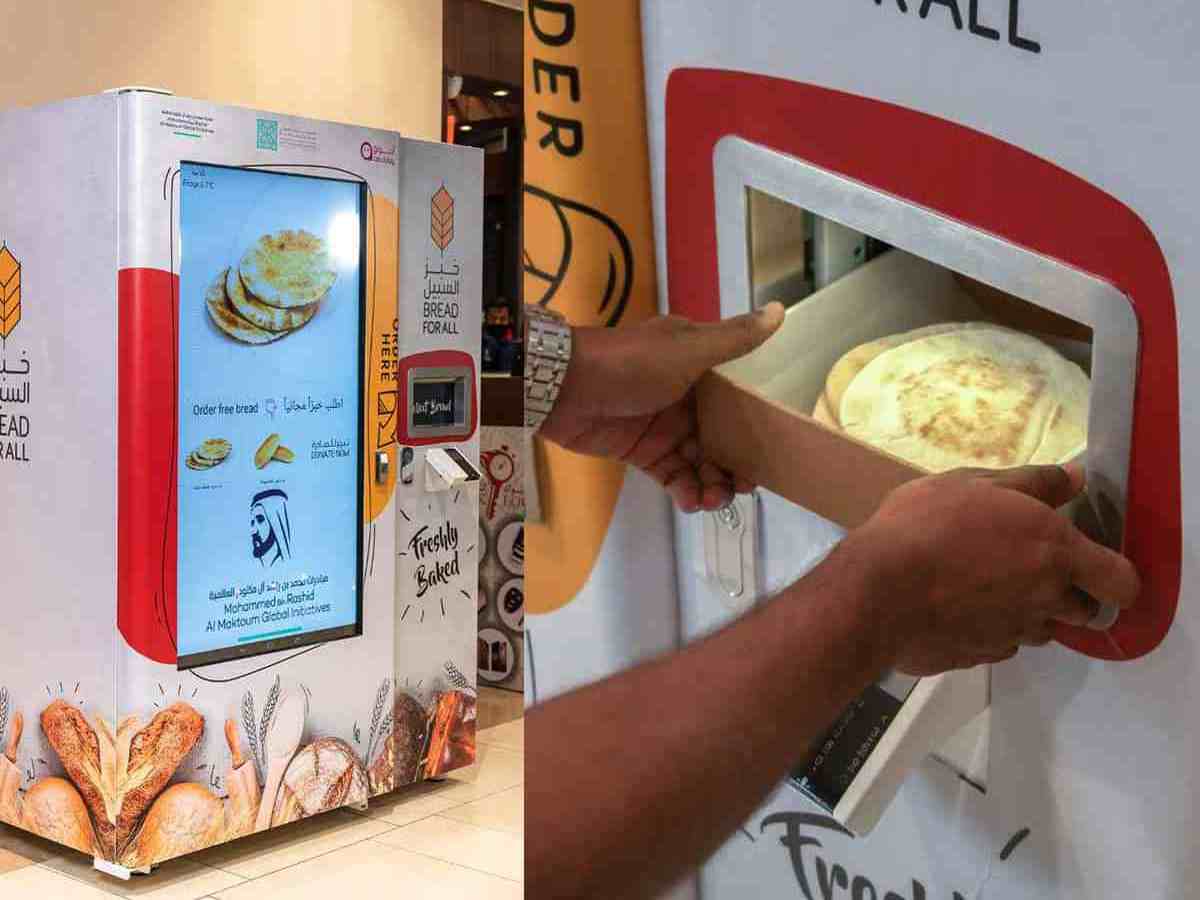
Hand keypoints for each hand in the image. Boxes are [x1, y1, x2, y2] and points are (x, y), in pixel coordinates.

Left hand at [540, 305, 784, 511]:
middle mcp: (685, 399)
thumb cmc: (632, 363)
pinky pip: (672, 475)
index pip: (738, 403)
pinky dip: (685, 490)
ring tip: (715, 499)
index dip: (754, 428)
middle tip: (744, 487)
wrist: (563, 386)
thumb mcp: (688, 348)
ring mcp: (663, 428)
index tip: (769, 453)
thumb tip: (781, 311)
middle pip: (721, 438)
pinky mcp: (641, 452)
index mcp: (700, 370)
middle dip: (735, 465)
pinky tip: (693, 502)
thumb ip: (735, 338)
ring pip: (699, 461)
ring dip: (712, 483)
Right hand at [838, 465, 1140, 675]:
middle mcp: (1045, 599)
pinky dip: (986, 627)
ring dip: (1026, 611)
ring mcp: (1013, 633)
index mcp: (1054, 552)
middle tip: (1025, 567)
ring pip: (1039, 628)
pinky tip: (952, 607)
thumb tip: (1074, 478)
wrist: (875, 592)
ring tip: (981, 586)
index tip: (1090, 561)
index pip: (1122, 582)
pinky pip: (998, 642)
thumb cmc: (924, 527)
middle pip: (1084, 610)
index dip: (1114, 575)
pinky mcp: (980, 656)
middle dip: (1065, 592)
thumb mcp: (972, 484)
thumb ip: (1032, 483)